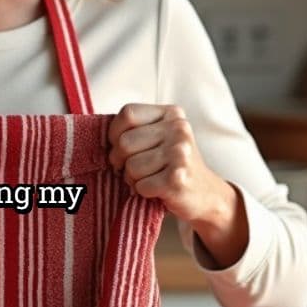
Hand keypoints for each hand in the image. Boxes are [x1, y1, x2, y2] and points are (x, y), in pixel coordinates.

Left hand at [107, 103, 234, 225]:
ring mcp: (181, 154)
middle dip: (121, 160)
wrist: (206, 194)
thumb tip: (100, 136)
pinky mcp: (178, 179)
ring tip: (149, 178)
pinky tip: (157, 189)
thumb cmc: (172, 164)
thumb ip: (135, 128)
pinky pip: (141, 186)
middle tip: (133, 168)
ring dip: (133, 178)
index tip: (120, 145)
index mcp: (171, 113)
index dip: (115, 133)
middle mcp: (179, 129)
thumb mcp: (159, 136)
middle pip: (125, 142)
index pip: (128, 113)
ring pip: (130, 166)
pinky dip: (143, 191)